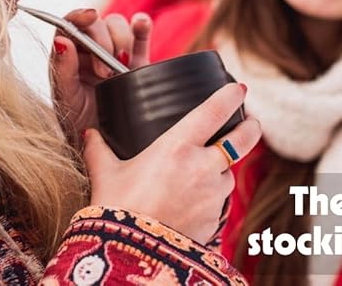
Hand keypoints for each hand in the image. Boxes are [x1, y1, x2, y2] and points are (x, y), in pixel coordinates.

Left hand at [49, 9, 151, 133]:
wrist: (104, 147)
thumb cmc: (78, 124)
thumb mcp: (65, 99)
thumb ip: (62, 69)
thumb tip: (62, 40)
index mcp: (68, 55)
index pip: (71, 24)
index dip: (80, 15)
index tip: (90, 17)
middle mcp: (90, 50)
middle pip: (98, 23)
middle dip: (103, 40)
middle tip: (104, 72)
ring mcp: (114, 55)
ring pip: (119, 25)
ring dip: (122, 37)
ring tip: (121, 64)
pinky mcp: (137, 63)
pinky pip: (141, 38)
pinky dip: (142, 27)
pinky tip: (141, 24)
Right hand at [83, 83, 261, 243]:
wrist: (130, 254)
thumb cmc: (117, 209)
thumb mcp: (106, 174)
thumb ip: (99, 149)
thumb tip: (90, 134)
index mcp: (177, 146)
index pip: (214, 111)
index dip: (231, 96)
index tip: (238, 88)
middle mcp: (202, 166)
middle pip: (242, 139)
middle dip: (251, 127)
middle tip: (251, 122)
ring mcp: (212, 194)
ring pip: (229, 173)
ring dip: (223, 169)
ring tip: (205, 172)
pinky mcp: (215, 218)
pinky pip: (220, 201)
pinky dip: (212, 196)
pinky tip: (195, 201)